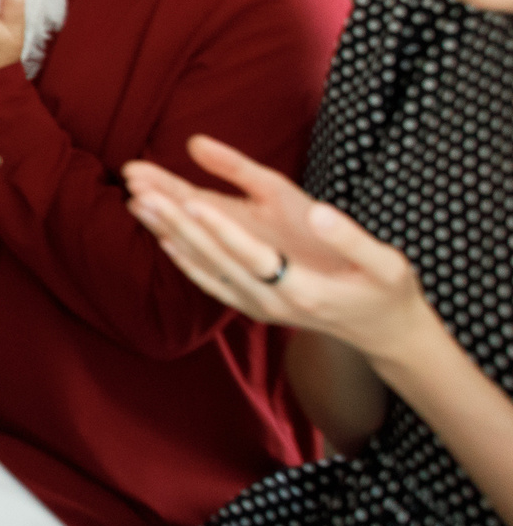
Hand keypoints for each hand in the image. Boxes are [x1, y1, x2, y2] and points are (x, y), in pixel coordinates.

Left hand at [122, 138, 443, 365]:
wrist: (385, 335)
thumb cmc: (387, 292)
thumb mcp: (387, 264)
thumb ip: (351, 238)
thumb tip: (320, 214)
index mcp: (304, 290)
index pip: (252, 255)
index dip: (221, 229)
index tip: (190, 201)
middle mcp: (272, 302)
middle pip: (215, 259)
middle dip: (176, 223)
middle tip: (141, 191)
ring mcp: (259, 308)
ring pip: (204, 269)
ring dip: (168, 236)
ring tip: (136, 203)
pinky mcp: (253, 307)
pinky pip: (210, 282)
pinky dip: (183, 259)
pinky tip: (161, 237)